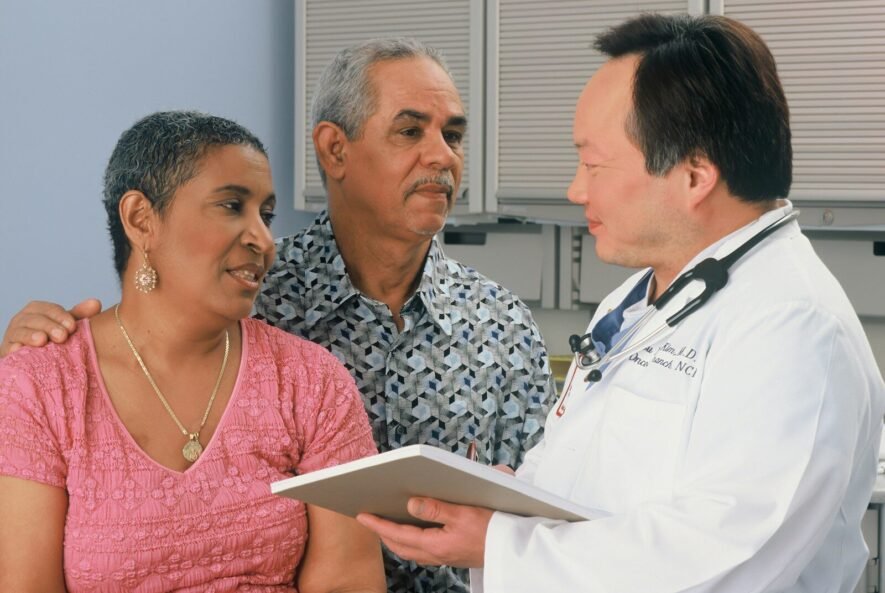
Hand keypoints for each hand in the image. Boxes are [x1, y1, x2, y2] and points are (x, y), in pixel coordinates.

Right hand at [0, 299, 101, 356]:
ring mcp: (12, 335)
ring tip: (42, 340)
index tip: (72, 326)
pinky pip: (8, 348)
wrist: (29, 358)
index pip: (49, 309)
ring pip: (19, 332)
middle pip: (34, 319)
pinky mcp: (6, 351)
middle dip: (49, 326)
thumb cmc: (51, 338)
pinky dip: (14, 349)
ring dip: (30, 335)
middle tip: (62, 336)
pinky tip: (20, 351)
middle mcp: (23, 319)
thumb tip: (96, 303)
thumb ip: (79, 315)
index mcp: (38, 310)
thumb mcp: (64, 325)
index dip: (61, 316)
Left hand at [356, 497, 492, 567]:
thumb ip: (435, 509)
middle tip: (368, 520)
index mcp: (435, 544)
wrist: (511, 549)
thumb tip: (410, 504)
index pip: (398, 534)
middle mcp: (436, 554)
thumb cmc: (492, 530)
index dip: (378, 525)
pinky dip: (410, 540)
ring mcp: (443, 556)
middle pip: (400, 546)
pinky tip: (413, 532)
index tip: (361, 516)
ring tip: (385, 525)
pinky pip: (422, 550)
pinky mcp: (451, 554)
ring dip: (395, 538)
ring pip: (410, 550)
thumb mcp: (464, 514)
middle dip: (382, 533)